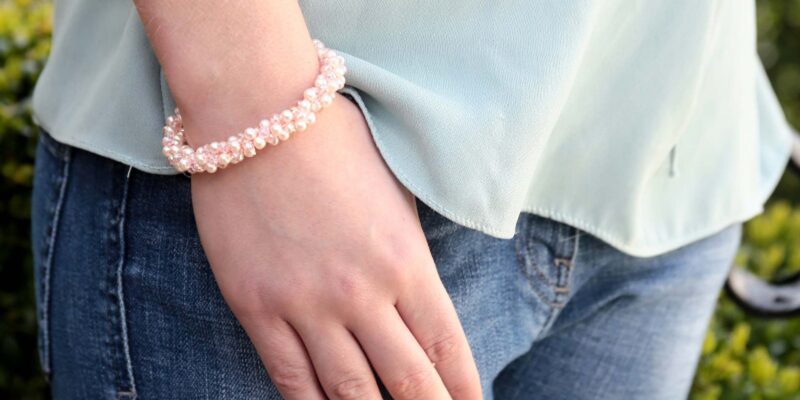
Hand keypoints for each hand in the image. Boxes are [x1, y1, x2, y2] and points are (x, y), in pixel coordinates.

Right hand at [191, 95, 482, 398]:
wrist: (256, 112)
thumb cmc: (336, 144)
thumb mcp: (395, 196)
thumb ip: (410, 259)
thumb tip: (418, 312)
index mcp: (406, 262)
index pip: (448, 348)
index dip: (465, 390)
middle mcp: (361, 294)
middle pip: (408, 382)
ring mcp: (305, 304)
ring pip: (349, 391)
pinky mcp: (255, 306)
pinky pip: (288, 376)